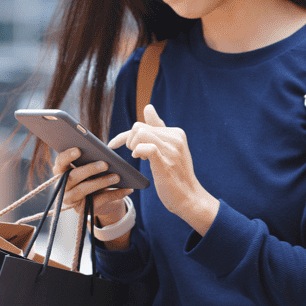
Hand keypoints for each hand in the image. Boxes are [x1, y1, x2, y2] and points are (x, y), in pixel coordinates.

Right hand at [52, 148, 132, 225]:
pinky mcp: (82, 210)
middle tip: (105, 164)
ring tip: (117, 176)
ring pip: (83, 190)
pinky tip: (127, 189)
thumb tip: (105, 153)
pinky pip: (98, 201)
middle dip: (89, 169)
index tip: (79, 150)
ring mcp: (71, 199)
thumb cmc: (93, 175)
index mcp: (61, 170)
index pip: (60, 162)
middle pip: (73, 176)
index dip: (67, 156)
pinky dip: (114, 194)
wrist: (98, 198)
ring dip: (101, 182)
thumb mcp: (91, 165)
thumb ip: (92, 158)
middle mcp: (63, 185)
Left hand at [108, 105, 218, 235]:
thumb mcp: (168, 150)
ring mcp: (172, 150)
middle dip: (128, 140)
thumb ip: (158, 130)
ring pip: (140, 133)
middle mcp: (175, 137)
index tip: (115, 145)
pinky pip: (146, 147)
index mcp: (176, 133)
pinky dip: (138, 151)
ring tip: (137, 157)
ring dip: (132, 146)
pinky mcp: (166, 162)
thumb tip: (148, 107)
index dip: (126, 134)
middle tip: (133, 155)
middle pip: (138, 127)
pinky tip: (139, 159)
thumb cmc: (176, 176)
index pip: (144, 122)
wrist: (189, 198)